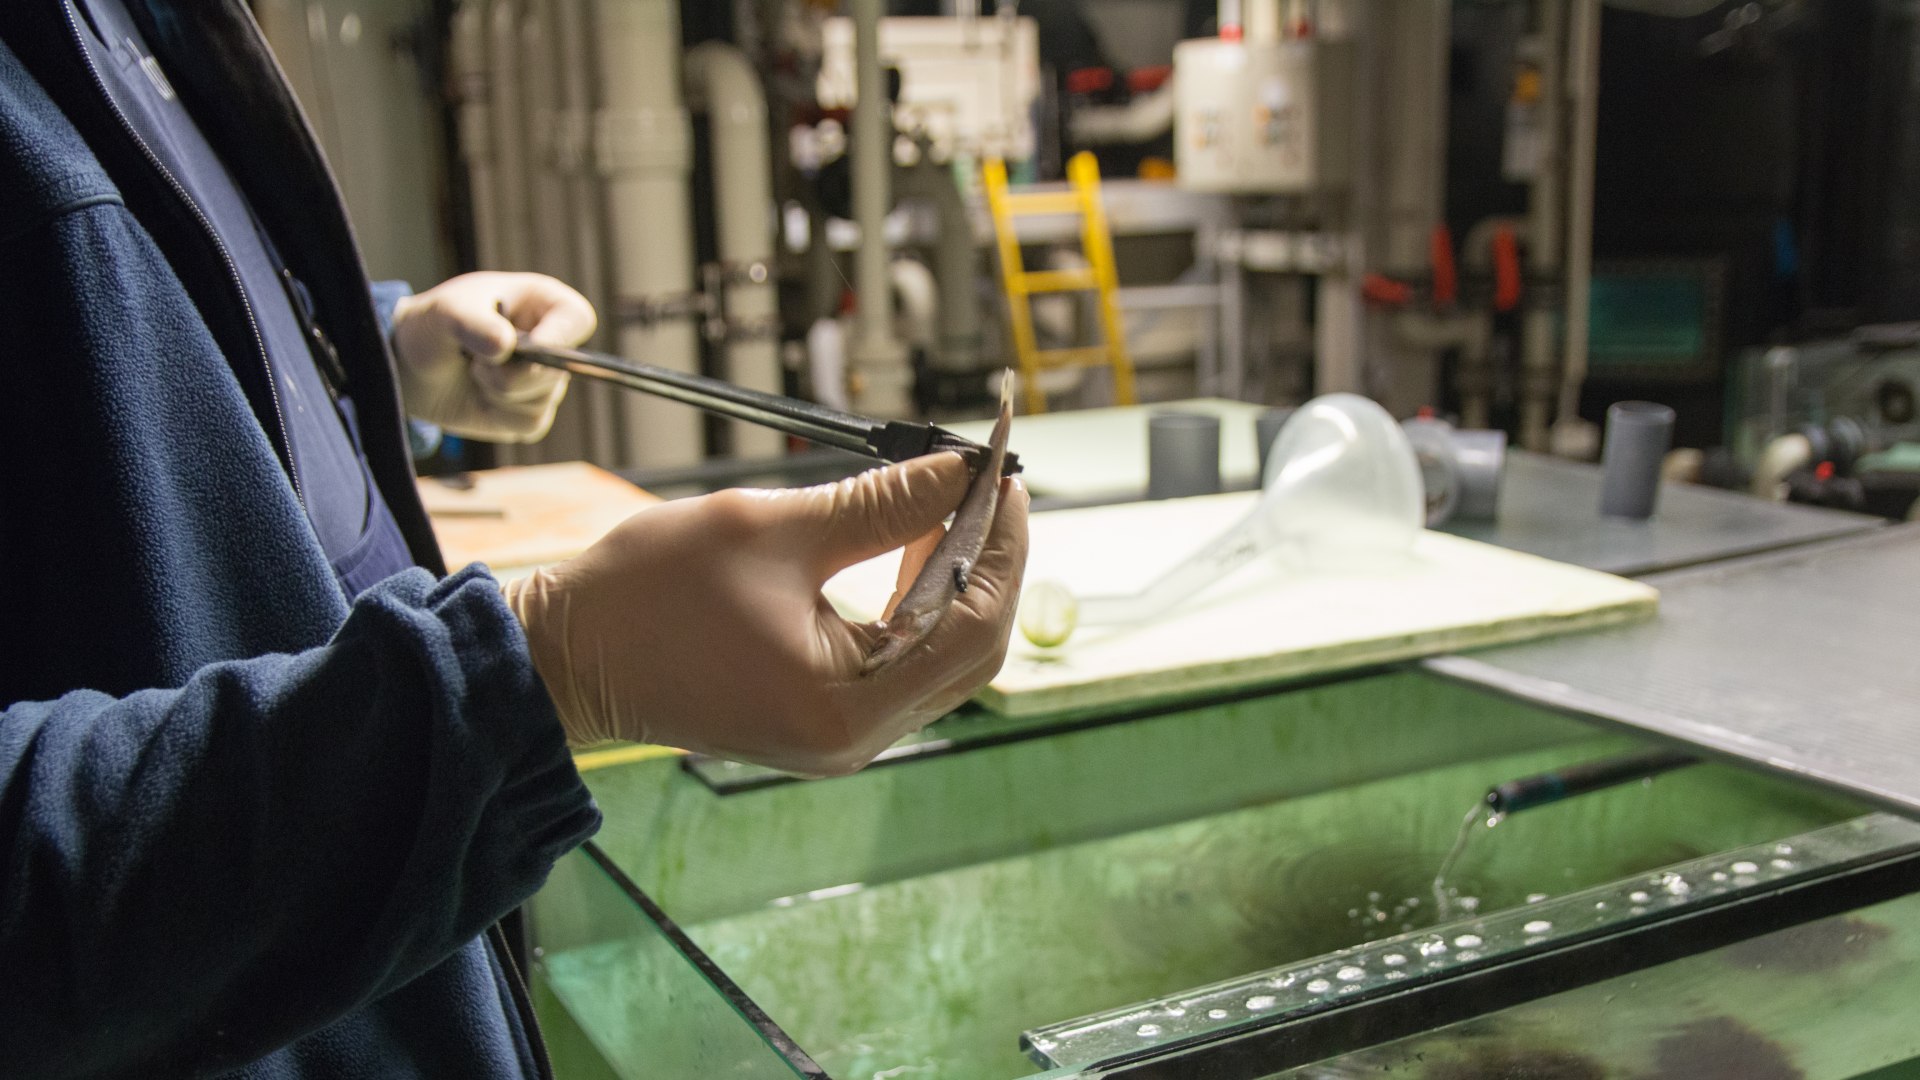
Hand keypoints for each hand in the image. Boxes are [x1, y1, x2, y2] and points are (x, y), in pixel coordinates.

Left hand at [390, 272, 595, 441]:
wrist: (410, 367)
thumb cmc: (433, 326)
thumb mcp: (444, 313)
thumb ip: (472, 324)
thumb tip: (504, 348)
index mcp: (542, 304)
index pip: (576, 318)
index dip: (559, 337)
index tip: (528, 348)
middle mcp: (552, 341)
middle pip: (559, 370)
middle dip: (511, 373)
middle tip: (475, 359)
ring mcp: (544, 380)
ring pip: (542, 401)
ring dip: (498, 393)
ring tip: (475, 372)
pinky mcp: (531, 412)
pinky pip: (529, 424)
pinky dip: (498, 415)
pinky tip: (480, 396)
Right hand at [502, 454, 1029, 776]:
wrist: (562, 658)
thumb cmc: (645, 596)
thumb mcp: (770, 530)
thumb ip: (879, 503)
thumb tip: (957, 472)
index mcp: (848, 706)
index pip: (973, 625)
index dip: (1000, 545)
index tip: (1003, 475)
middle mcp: (855, 737)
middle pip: (971, 650)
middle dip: (988, 562)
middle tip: (984, 485)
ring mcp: (840, 734)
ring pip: (941, 656)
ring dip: (953, 579)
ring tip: (945, 505)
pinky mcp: (822, 718)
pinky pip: (899, 661)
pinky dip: (915, 603)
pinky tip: (907, 547)